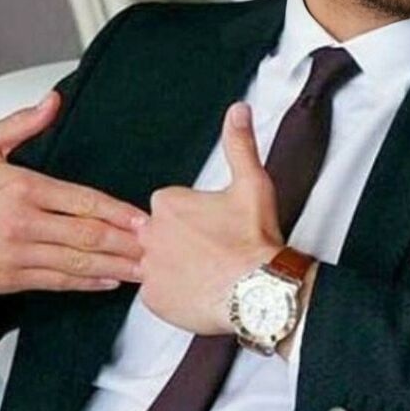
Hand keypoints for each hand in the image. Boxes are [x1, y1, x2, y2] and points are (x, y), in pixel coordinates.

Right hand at [0, 91, 145, 294]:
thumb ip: (21, 124)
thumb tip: (52, 101)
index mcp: (23, 187)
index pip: (84, 201)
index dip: (119, 212)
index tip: (143, 219)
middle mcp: (23, 222)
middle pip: (89, 234)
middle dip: (127, 243)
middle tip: (155, 248)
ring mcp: (17, 253)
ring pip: (78, 262)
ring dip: (115, 267)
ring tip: (142, 269)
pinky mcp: (9, 277)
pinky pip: (56, 282)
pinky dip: (86, 283)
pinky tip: (107, 281)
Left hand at [137, 102, 283, 333]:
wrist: (258, 291)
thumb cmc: (254, 241)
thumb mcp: (251, 183)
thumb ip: (239, 143)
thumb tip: (238, 111)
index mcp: (169, 203)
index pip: (171, 205)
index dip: (195, 216)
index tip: (213, 225)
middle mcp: (152, 234)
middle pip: (161, 233)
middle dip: (182, 240)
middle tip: (213, 249)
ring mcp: (150, 267)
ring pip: (157, 262)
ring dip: (176, 266)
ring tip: (207, 270)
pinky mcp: (153, 298)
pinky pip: (156, 293)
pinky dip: (173, 293)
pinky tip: (198, 289)